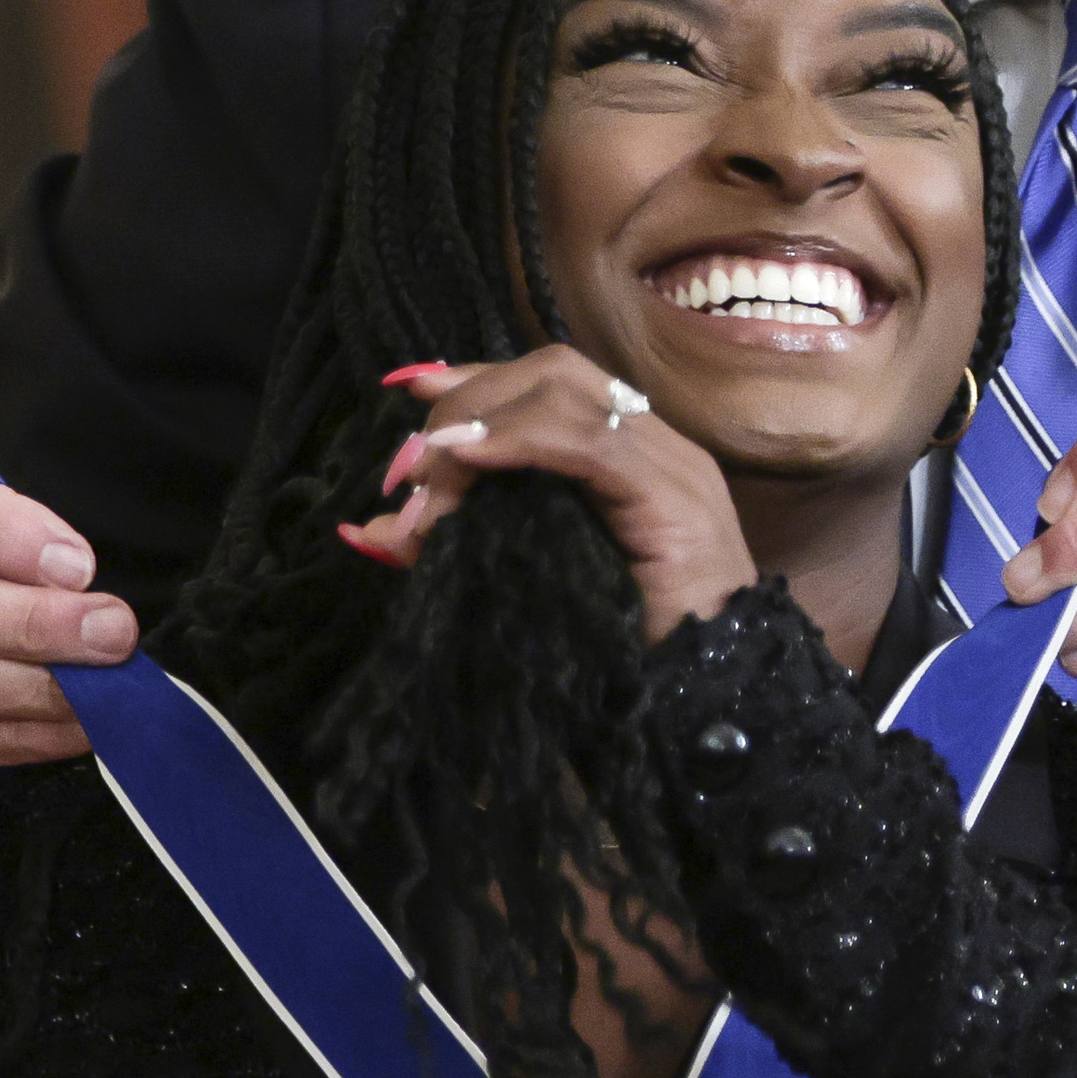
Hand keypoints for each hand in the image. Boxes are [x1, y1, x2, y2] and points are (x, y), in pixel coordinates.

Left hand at [344, 353, 759, 641]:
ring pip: (565, 392)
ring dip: (479, 423)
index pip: (551, 382)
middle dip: (467, 401)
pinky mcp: (673, 497)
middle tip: (410, 466)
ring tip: (429, 475)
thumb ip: (458, 548)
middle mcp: (656, 446)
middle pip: (552, 370)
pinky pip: (589, 442)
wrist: (708, 706)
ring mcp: (671, 467)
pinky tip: (469, 460)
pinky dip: (518, 439)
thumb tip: (368, 530)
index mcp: (630, 461)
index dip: (477, 381)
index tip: (410, 393)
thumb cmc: (624, 654)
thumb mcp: (523, 585)